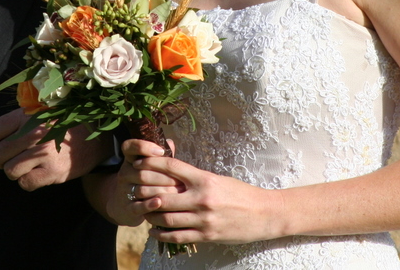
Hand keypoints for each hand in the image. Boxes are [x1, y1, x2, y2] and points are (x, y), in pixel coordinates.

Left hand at [0, 109, 111, 190]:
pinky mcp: (53, 171)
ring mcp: (43, 152)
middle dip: (1, 160)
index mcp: (27, 116)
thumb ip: (10, 124)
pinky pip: (25, 183)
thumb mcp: (36, 115)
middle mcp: (34, 132)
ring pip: (9, 171)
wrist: (95, 137)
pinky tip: (38, 172)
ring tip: (27, 164)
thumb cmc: (61, 125)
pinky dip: (28, 181)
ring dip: (14, 171)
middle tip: (14, 157)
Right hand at [105, 139, 182, 226]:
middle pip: (142, 172)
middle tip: (181, 181)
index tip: (161, 151)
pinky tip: (159, 203)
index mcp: (130, 159)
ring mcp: (124, 191)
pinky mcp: (127, 208)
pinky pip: (137, 206)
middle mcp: (125, 173)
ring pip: (142, 189)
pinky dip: (149, 204)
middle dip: (164, 177)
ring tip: (177, 194)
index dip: (143, 147)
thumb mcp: (151, 167)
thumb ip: (161, 157)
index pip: (130, 147)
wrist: (127, 206)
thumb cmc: (147, 182)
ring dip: (161, 191)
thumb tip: (170, 143)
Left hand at [133, 147, 284, 245]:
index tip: (138, 164)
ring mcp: (203, 219)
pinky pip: (177, 236)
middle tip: (134, 193)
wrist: (264, 213)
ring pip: (166, 218)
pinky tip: (154, 231)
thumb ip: (196, 178)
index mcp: (204, 179)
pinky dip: (161, 234)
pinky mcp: (206, 235)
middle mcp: (201, 198)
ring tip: (143, 212)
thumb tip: (172, 174)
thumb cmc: (241, 193)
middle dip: (144, 195)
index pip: (171, 167)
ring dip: (150, 216)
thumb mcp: (218, 179)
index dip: (151, 165)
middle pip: (162, 196)